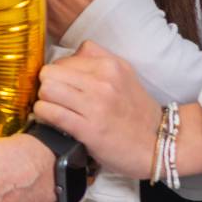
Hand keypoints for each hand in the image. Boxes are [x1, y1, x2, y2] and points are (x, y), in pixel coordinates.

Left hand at [35, 40, 158, 177]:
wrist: (158, 144)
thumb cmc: (136, 112)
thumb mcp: (124, 75)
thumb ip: (97, 60)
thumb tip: (67, 57)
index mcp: (110, 65)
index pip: (63, 59)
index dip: (57, 74)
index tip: (61, 87)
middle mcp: (103, 81)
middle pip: (49, 72)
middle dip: (46, 85)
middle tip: (53, 98)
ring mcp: (96, 105)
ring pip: (46, 89)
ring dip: (44, 100)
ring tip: (52, 108)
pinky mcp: (89, 128)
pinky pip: (51, 113)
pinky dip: (43, 116)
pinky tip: (50, 120)